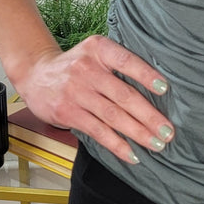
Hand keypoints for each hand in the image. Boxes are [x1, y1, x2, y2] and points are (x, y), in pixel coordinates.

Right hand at [14, 35, 173, 164]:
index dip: (146, 75)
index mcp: (99, 48)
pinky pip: (98, 131)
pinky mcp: (68, 112)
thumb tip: (157, 87)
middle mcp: (87, 68)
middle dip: (149, 115)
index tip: (165, 89)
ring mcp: (76, 91)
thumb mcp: (95, 52)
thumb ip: (118, 63)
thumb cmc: (75, 65)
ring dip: (138, 133)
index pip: (127, 61)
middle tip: (168, 130)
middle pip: (124, 94)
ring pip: (113, 116)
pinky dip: (117, 145)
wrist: (35, 74)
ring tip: (156, 144)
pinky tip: (132, 154)